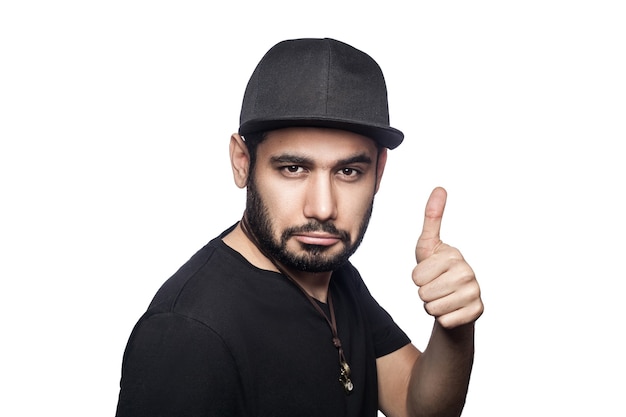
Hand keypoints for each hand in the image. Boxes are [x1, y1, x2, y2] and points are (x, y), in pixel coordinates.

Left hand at [413, 187, 482, 328]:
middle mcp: (468, 273)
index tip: (430, 273)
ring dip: (433, 306)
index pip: (416, 277)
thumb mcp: (429, 245)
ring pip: (432, 308)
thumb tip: (439, 188)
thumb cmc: (438, 271)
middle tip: (436, 287)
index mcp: (454, 256)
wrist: (456, 300)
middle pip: (423, 293)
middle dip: (424, 293)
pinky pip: (444, 321)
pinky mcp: (477, 311)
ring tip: (443, 297)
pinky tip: (452, 309)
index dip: (417, 279)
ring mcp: (474, 293)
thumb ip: (432, 218)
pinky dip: (443, 319)